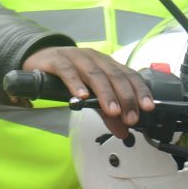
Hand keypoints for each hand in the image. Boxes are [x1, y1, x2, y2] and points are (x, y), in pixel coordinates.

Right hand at [21, 46, 153, 138]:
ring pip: (95, 74)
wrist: (40, 57)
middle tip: (130, 117)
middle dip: (125, 97)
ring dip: (105, 93)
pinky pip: (68, 71)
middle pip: (114, 75)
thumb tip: (123, 131)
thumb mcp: (91, 94)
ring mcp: (76, 57)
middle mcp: (95, 58)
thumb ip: (106, 112)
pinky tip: (82, 96)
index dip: (139, 90)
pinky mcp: (56, 61)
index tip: (147, 107)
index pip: (129, 74)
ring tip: (112, 111)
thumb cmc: (69, 74)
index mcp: (107, 63)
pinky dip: (76, 83)